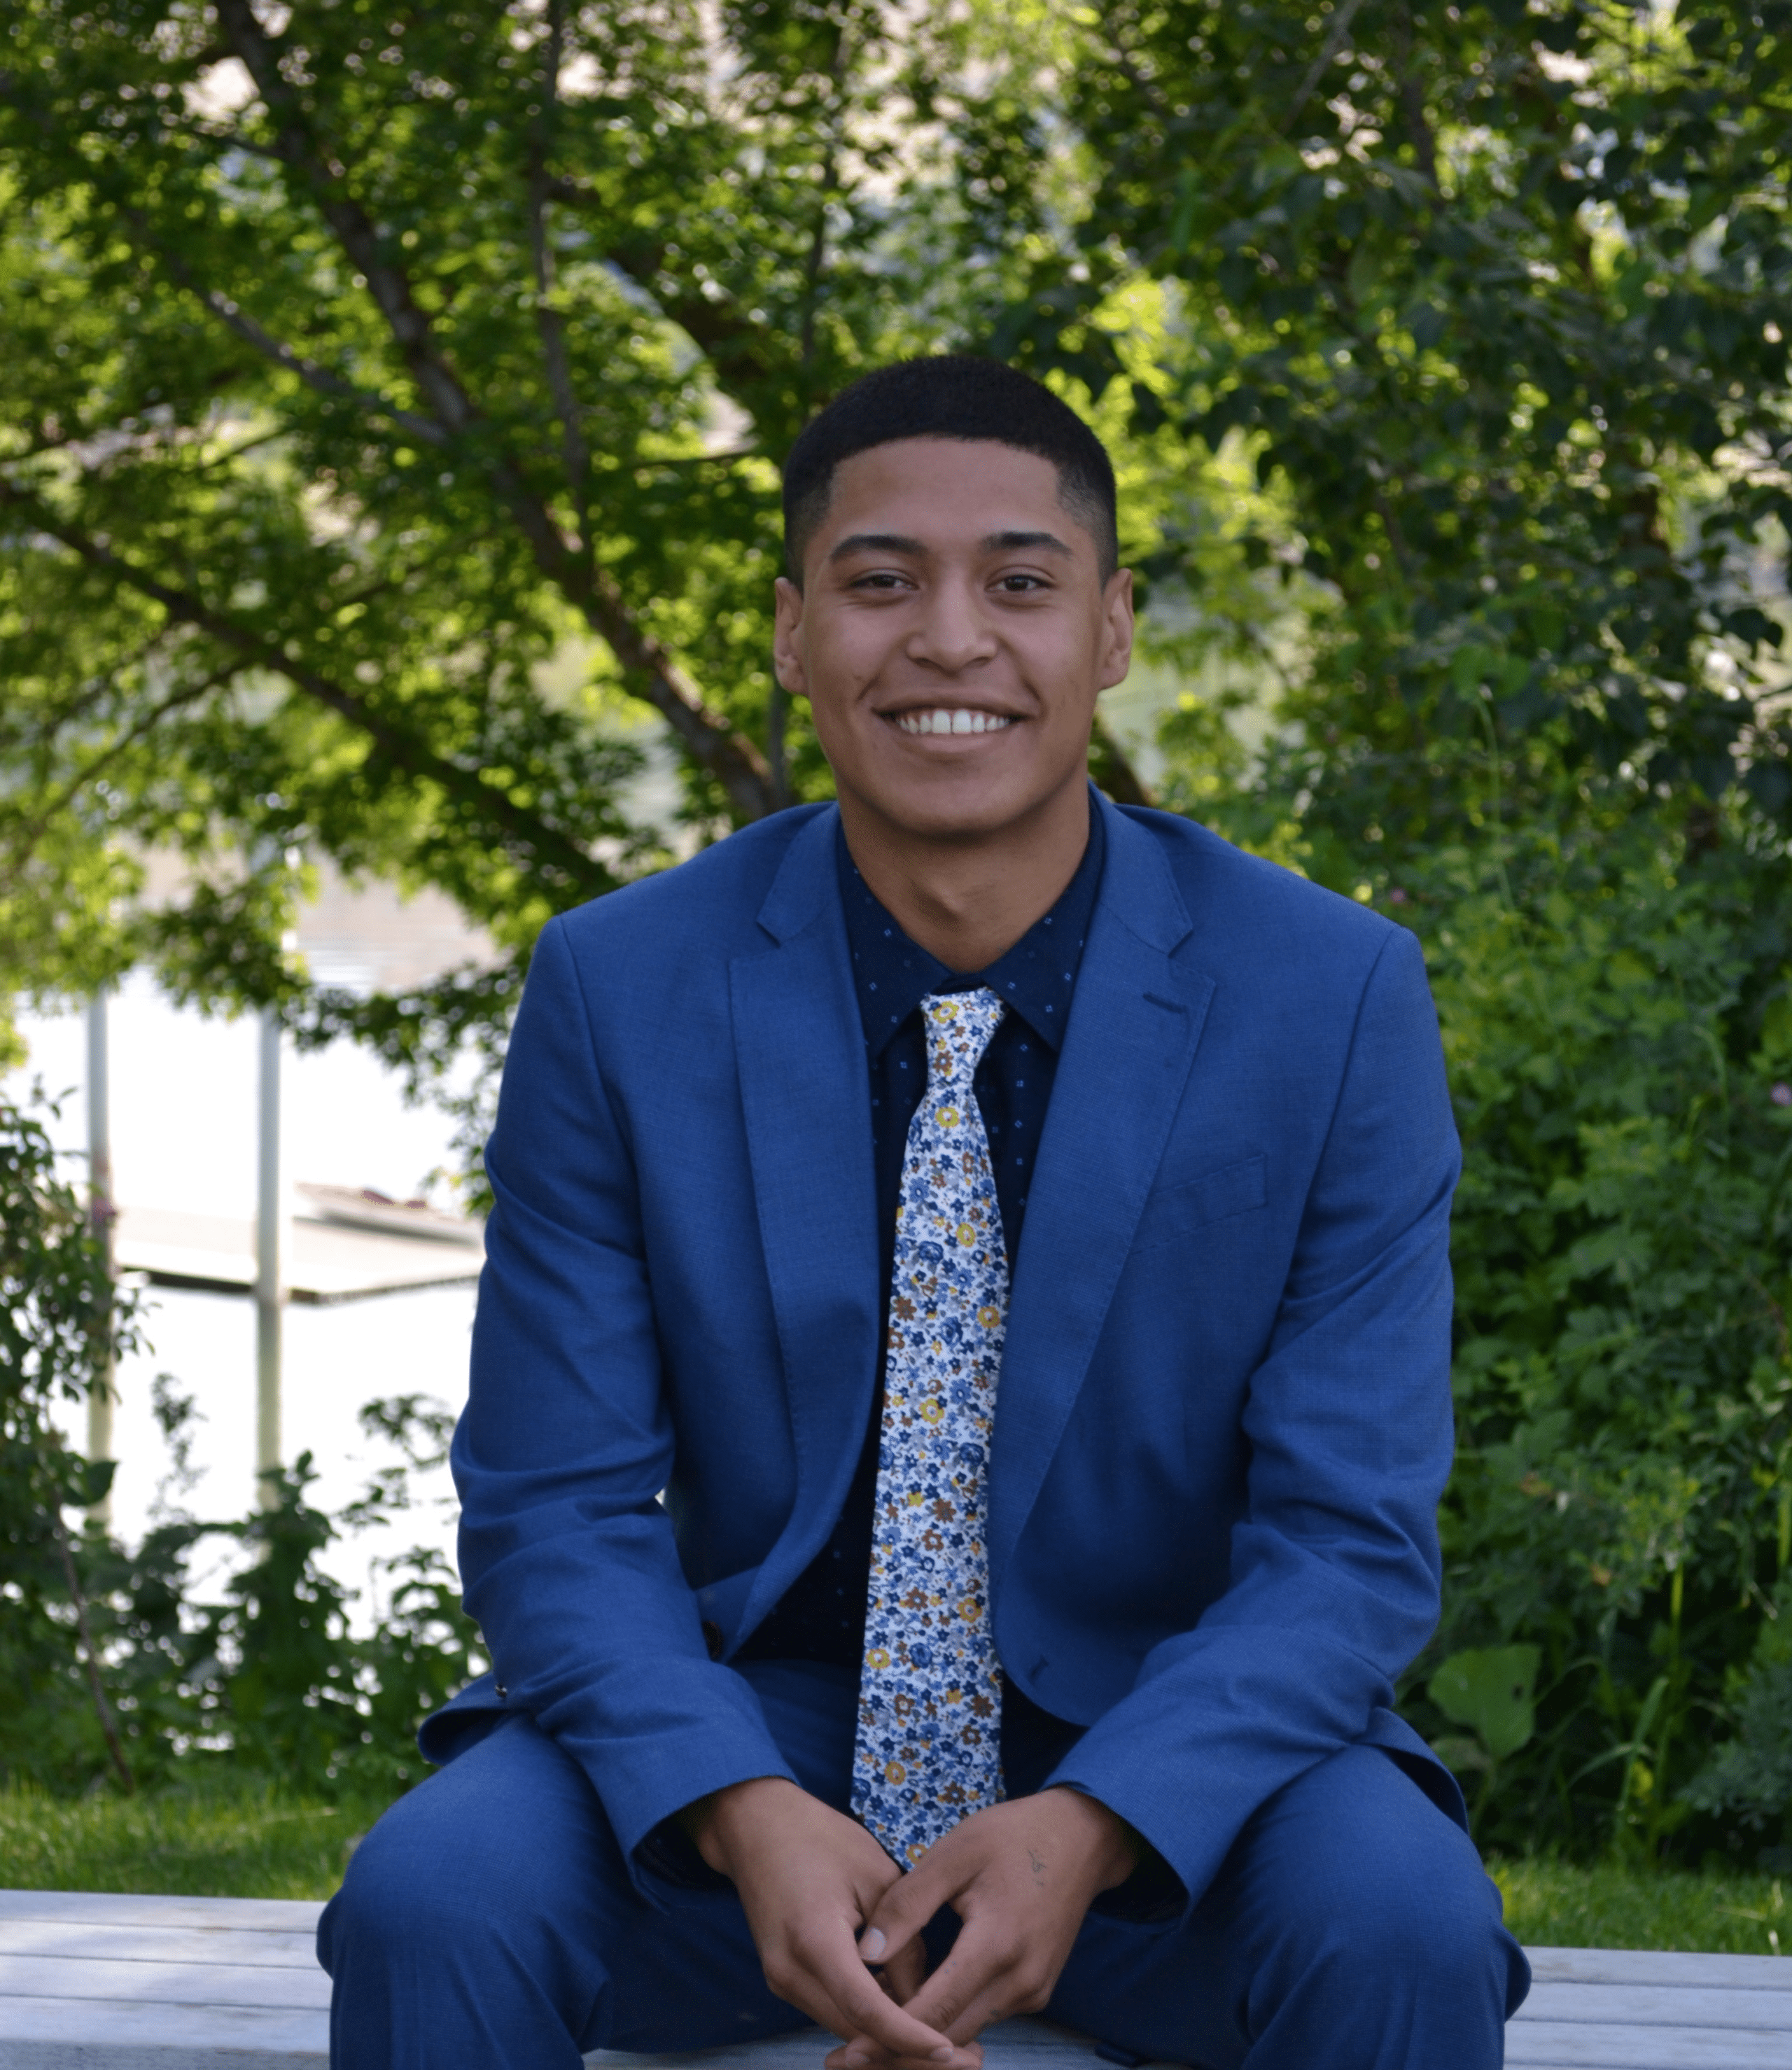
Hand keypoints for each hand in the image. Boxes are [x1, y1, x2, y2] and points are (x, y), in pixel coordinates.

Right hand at [678, 1777, 961, 2064]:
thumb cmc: (821, 1838)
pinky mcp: (785, 1980)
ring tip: (947, 2038)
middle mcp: (790, 1974)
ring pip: (846, 2029)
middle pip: (856, 2034)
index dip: (910, 2037)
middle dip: (908, 2050)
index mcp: (814, 1941)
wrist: (756, 1826)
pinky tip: (908, 2008)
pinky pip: (834, 2010)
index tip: (951, 2051)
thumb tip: (926, 1997)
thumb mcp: (877, 1875)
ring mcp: (782, 1981)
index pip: (866, 2010)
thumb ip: (904, 1941)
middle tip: (968, 2056)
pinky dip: (870, 2019)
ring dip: (891, 2038)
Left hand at [826, 1788, 1141, 2069]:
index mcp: (996, 1946)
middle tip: (848, 2054)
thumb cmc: (1011, 1836)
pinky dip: (950, 2021)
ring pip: (967, 2032)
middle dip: (899, 2049)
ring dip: (923, 2038)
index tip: (848, 2051)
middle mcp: (1020, 1982)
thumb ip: (907, 1904)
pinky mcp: (1036, 1989)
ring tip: (873, 2031)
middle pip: (950, 2038)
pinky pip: (985, 2016)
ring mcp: (1033, 1990)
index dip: (886, 2035)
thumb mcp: (953, 1853)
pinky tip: (916, 2007)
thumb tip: (864, 1953)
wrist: (1082, 1836)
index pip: (935, 2011)